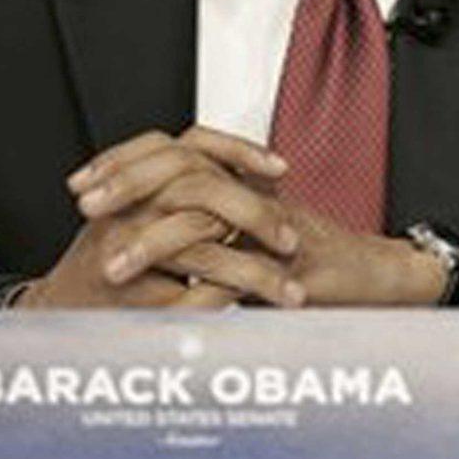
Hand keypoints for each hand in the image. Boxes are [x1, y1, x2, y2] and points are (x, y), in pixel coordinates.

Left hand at [69, 127, 447, 307]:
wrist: (375, 276)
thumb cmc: (313, 262)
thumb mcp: (249, 241)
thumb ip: (206, 237)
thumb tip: (141, 238)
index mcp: (237, 185)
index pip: (176, 151)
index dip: (127, 161)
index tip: (82, 183)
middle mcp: (253, 196)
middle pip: (185, 166)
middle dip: (129, 184)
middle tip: (88, 207)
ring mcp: (273, 228)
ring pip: (208, 214)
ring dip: (156, 240)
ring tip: (116, 267)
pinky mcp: (293, 265)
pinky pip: (246, 271)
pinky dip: (209, 290)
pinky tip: (178, 307)